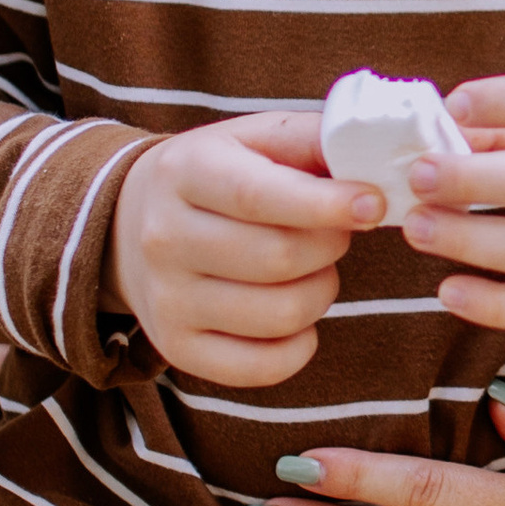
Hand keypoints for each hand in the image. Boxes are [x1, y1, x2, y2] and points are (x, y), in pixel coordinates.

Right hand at [105, 110, 383, 384]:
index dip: (326, 205)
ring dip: (321, 291)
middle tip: (334, 233)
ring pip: (282, 314)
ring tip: (312, 269)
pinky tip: (296, 316)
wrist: (131, 224)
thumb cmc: (217, 176)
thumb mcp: (252, 138)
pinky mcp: (177, 348)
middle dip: (330, 246)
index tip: (373, 205)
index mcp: (185, 172)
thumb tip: (371, 155)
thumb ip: (310, 139)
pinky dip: (300, 345)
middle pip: (280, 259)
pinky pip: (265, 367)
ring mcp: (167, 299)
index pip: (258, 197)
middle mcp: (165, 238)